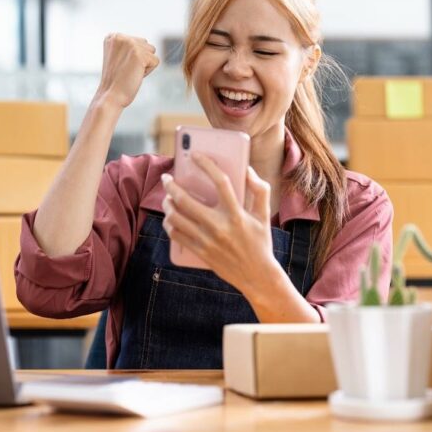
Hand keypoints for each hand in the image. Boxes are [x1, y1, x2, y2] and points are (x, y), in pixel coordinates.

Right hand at [94, 33, 159, 109]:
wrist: (110, 96)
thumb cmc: (116, 80)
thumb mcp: (118, 57)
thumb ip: (129, 46)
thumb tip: (148, 45)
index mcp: (113, 36)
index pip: (138, 42)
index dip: (133, 57)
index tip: (121, 66)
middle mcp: (120, 37)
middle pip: (146, 45)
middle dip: (141, 60)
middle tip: (126, 70)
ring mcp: (130, 44)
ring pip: (152, 52)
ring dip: (145, 64)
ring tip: (130, 72)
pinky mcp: (140, 55)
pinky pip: (156, 61)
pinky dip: (148, 71)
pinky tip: (135, 75)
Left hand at [161, 154, 275, 292]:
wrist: (257, 276)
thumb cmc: (261, 242)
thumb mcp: (265, 215)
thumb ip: (260, 190)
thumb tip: (247, 170)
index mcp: (237, 214)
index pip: (221, 182)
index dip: (206, 165)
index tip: (195, 155)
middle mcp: (220, 226)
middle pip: (186, 201)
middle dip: (171, 186)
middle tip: (167, 179)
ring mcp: (207, 240)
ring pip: (176, 218)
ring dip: (167, 205)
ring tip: (167, 198)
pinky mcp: (200, 252)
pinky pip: (176, 235)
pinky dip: (169, 224)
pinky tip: (170, 217)